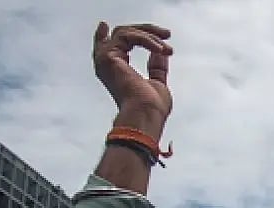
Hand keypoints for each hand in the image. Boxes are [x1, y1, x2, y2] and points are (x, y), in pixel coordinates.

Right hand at [92, 22, 173, 137]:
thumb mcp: (158, 82)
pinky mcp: (108, 57)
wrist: (145, 114)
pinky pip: (127, 36)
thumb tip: (160, 53)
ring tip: (168, 50)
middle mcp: (107, 64)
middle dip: (146, 30)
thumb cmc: (152, 108)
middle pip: (121, 34)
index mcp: (117, 71)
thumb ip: (157, 68)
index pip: (114, 46)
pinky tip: (161, 50)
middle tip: (167, 33)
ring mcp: (105, 60)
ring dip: (150, 37)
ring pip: (124, 32)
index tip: (117, 27)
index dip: (120, 34)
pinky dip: (146, 40)